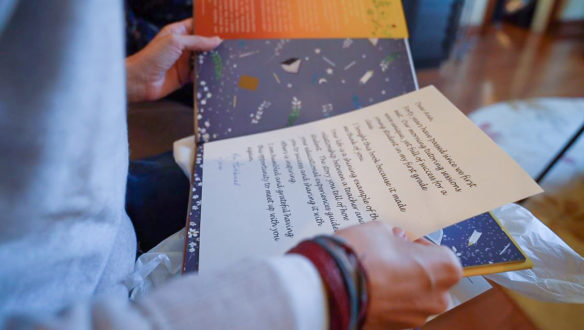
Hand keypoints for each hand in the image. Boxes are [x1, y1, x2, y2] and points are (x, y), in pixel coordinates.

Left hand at [125, 18, 221, 102]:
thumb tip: (216, 40)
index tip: (225, 26)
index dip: (210, 25)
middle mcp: (182, 46)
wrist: (139, 81)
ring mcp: (183, 62)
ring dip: (213, 60)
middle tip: (232, 44)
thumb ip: (197, 41)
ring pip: (203, 59)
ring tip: (229, 58)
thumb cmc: (151, 57)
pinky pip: (200, 74)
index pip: (197, 25)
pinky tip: (217, 73)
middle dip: (215, 44)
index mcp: (178, 32)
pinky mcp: (185, 76)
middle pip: (203, 43)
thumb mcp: (175, 42)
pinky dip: (207, 74)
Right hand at [336, 222, 461, 329]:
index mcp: (443, 269)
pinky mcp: (396, 329)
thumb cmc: (361, 256)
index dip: (422, 247)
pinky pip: (398, 311)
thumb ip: (394, 236)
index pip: (443, 254)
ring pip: (415, 298)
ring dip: (401, 287)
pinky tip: (369, 289)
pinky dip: (388, 302)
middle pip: (432, 280)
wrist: (331, 288)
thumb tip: (395, 240)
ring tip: (375, 274)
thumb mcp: (380, 230)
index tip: (406, 243)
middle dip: (414, 269)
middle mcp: (437, 297)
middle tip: (389, 257)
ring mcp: (417, 318)